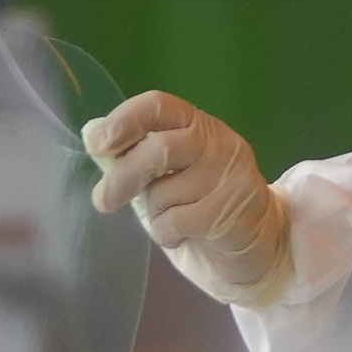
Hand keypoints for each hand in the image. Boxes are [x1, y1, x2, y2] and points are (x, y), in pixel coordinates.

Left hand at [85, 90, 294, 310]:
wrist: (259, 245)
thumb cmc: (200, 207)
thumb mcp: (164, 177)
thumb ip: (134, 157)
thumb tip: (93, 136)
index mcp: (198, 125)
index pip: (159, 105)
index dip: (124, 120)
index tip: (95, 142)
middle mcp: (219, 143)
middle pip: (160, 148)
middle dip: (123, 176)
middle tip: (103, 200)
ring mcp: (231, 176)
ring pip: (166, 192)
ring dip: (154, 214)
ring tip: (170, 221)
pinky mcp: (235, 211)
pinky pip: (177, 222)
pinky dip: (167, 234)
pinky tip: (182, 236)